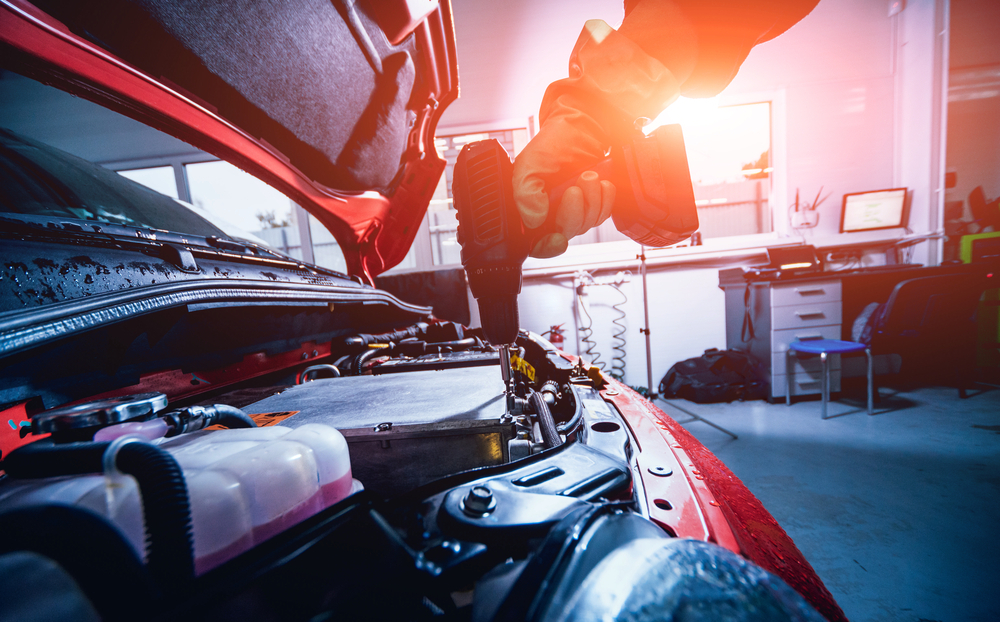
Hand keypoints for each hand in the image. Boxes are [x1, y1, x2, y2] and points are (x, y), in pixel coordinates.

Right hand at [513, 133, 615, 257]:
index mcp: (529, 209)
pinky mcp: (593, 204)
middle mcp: (550, 214)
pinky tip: (600, 182)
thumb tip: (535, 221)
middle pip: (565, 233)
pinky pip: (603, 214)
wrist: (579, 126)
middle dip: (573, 212)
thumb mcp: (528, 164)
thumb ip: (525, 194)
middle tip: (575, 188)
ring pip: (586, 224)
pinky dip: (605, 199)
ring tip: (588, 175)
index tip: (558, 239)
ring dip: (591, 200)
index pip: (535, 243)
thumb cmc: (551, 144)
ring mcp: (573, 210)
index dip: (547, 248)